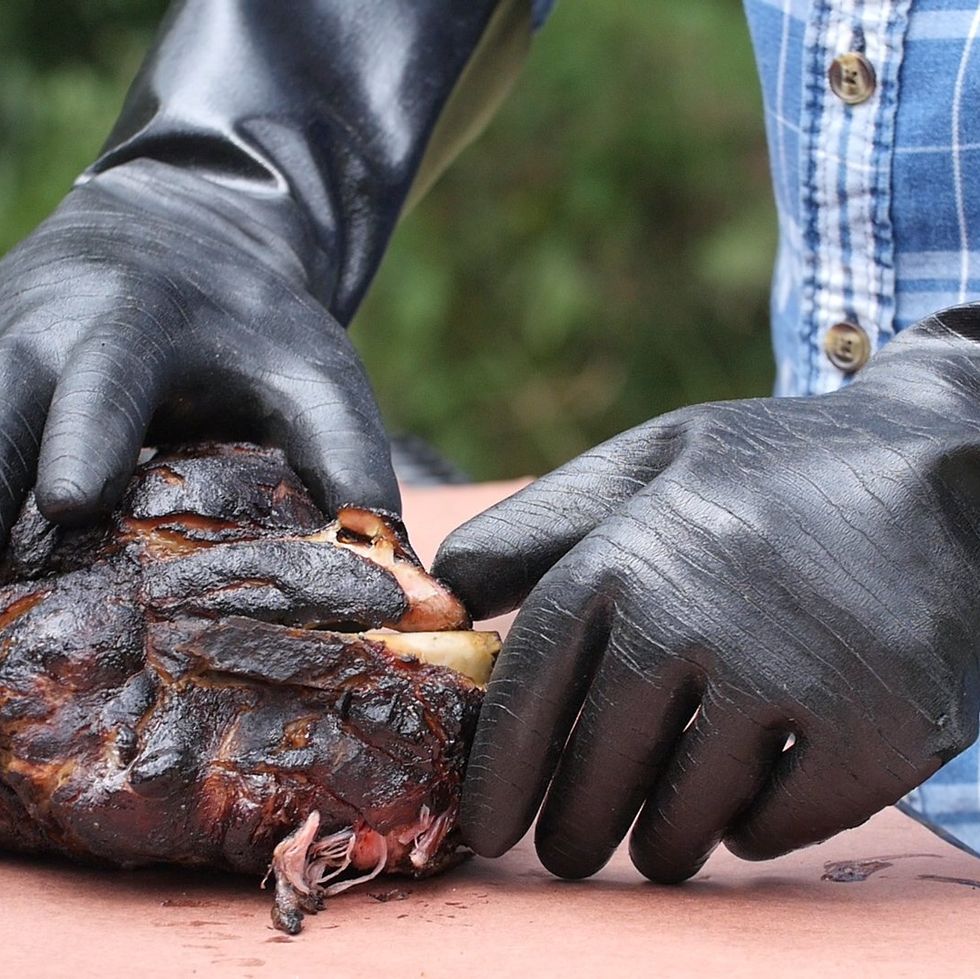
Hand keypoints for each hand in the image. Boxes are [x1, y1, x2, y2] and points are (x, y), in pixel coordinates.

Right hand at [0, 0, 533, 542]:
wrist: (184, 229)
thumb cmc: (257, 321)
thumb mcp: (313, 373)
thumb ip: (346, 459)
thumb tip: (390, 577)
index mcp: (134, 326)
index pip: (103, 382)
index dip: (84, 437)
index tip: (69, 499)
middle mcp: (39, 334)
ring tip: (4, 596)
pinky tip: (8, 565)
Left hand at [434, 308, 979, 880]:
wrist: (940, 468)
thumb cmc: (771, 472)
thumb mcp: (649, 463)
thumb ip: (542, 523)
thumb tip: (451, 591)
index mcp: (627, 555)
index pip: (530, 694)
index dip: (500, 774)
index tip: (488, 829)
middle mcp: (695, 618)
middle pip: (599, 772)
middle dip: (574, 830)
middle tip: (572, 850)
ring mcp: (789, 678)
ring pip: (685, 815)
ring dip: (659, 840)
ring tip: (655, 836)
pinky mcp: (875, 731)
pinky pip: (779, 826)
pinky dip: (751, 829)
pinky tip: (746, 802)